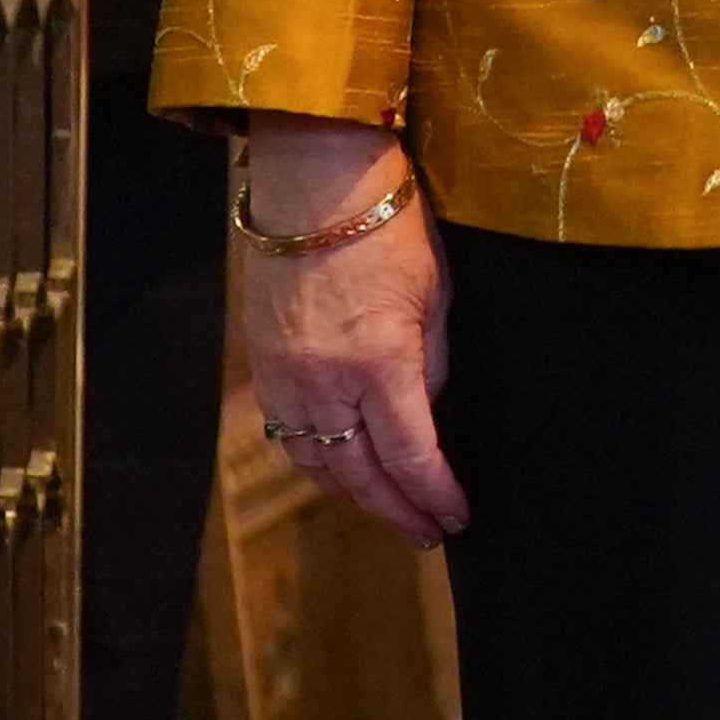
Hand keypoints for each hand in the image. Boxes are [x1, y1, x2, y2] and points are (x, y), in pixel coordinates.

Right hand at [228, 114, 466, 545]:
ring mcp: (287, 377)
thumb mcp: (436, 295)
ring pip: (317, 463)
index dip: (435, 494)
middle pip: (360, 474)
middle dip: (397, 511)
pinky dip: (317, 462)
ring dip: (355, 495)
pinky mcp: (263, 366)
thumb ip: (433, 362)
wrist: (315, 185)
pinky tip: (340, 470)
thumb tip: (428, 413)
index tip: (456, 516)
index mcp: (381, 363)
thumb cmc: (389, 229)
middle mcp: (327, 381)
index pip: (411, 455)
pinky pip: (288, 436)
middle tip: (426, 534)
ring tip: (389, 510)